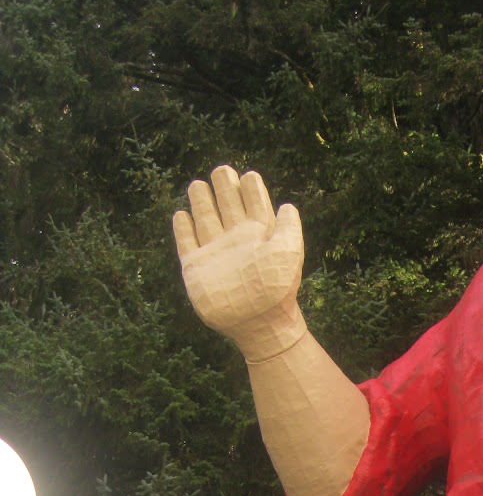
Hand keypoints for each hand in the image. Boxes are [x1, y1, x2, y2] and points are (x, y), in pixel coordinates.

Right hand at [172, 167, 305, 361]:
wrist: (258, 324)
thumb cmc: (277, 290)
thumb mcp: (289, 253)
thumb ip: (289, 228)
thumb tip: (287, 206)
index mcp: (260, 236)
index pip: (254, 206)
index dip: (252, 190)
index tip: (249, 176)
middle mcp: (236, 242)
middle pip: (228, 207)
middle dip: (225, 188)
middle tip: (222, 170)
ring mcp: (215, 253)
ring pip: (206, 220)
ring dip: (202, 202)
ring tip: (199, 184)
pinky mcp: (196, 268)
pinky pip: (187, 243)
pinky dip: (183, 229)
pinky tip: (180, 215)